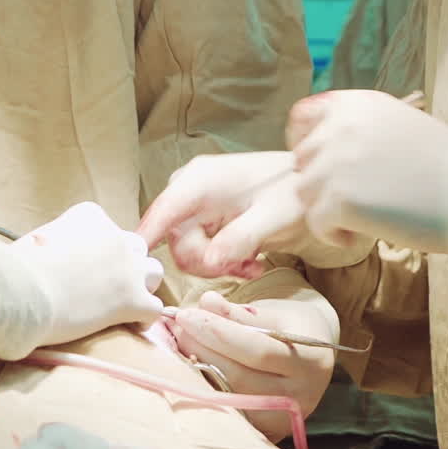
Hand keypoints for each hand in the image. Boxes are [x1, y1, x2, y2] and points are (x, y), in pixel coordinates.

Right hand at [0, 202, 164, 358]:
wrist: (24, 295)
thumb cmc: (17, 269)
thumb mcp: (34, 240)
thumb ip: (51, 239)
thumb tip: (43, 246)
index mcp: (91, 216)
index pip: (109, 230)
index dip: (100, 252)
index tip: (81, 269)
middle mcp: (115, 235)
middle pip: (135, 248)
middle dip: (126, 266)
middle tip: (104, 287)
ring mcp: (127, 266)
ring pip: (153, 272)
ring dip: (142, 287)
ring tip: (123, 304)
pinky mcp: (132, 298)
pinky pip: (154, 309)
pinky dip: (143, 319)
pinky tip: (127, 326)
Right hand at [139, 152, 369, 278]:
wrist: (311, 188)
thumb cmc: (293, 194)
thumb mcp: (272, 216)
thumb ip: (240, 237)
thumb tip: (208, 261)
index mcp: (200, 180)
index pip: (161, 212)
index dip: (143, 239)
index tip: (136, 268)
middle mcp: (192, 188)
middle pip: (175, 240)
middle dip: (204, 261)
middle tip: (237, 266)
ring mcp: (199, 203)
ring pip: (188, 250)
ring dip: (217, 263)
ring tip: (251, 261)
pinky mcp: (208, 218)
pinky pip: (202, 250)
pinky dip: (223, 260)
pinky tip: (250, 260)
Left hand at [166, 291, 336, 441]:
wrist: (314, 357)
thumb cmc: (290, 327)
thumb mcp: (273, 311)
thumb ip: (239, 311)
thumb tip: (206, 302)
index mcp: (310, 359)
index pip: (257, 349)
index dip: (217, 332)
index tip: (186, 315)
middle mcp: (301, 395)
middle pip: (240, 377)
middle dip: (202, 349)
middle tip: (177, 328)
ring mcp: (284, 419)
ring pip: (231, 398)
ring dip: (198, 369)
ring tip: (180, 343)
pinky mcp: (267, 433)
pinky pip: (230, 412)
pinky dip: (206, 389)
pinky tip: (191, 367)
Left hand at [287, 90, 447, 257]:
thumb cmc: (446, 164)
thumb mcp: (397, 122)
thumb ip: (358, 128)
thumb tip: (323, 146)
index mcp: (354, 103)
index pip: (301, 117)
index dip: (304, 143)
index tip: (320, 165)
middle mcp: (340, 125)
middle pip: (301, 160)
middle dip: (320, 182)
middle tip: (352, 201)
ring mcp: (336, 161)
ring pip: (305, 193)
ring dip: (326, 210)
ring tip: (361, 220)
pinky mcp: (339, 199)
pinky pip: (316, 223)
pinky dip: (334, 235)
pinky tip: (362, 234)